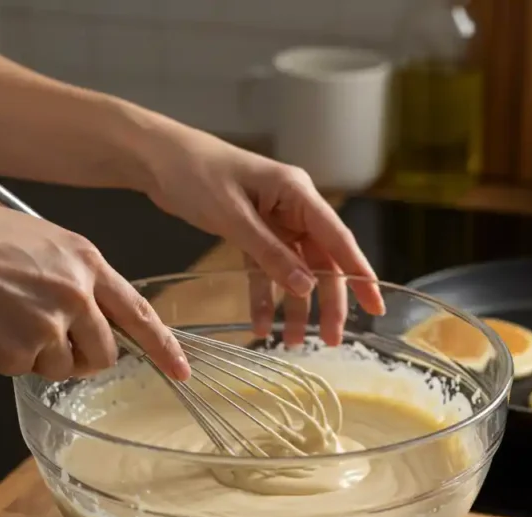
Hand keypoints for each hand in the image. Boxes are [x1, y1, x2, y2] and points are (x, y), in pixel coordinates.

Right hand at [0, 192, 189, 381]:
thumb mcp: (40, 240)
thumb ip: (74, 276)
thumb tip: (90, 315)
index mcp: (86, 261)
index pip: (138, 311)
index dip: (163, 346)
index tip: (181, 370)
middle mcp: (76, 294)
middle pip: (105, 353)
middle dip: (84, 357)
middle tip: (51, 342)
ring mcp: (49, 325)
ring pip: (63, 366)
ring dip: (39, 357)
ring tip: (4, 319)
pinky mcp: (17, 351)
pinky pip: (23, 371)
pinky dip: (4, 358)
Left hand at [141, 124, 385, 346]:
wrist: (156, 158)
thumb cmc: (195, 173)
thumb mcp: (233, 216)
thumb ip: (270, 253)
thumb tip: (306, 287)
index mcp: (297, 194)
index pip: (338, 239)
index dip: (359, 274)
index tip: (375, 304)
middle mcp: (293, 208)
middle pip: (321, 261)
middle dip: (327, 302)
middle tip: (332, 340)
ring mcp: (273, 221)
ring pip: (294, 271)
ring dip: (294, 307)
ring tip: (293, 343)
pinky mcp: (252, 231)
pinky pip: (265, 270)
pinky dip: (264, 296)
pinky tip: (260, 325)